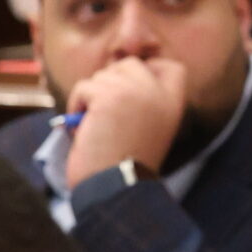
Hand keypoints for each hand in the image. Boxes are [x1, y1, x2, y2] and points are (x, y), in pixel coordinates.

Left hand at [63, 57, 189, 186]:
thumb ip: (146, 101)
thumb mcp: (152, 128)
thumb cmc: (126, 164)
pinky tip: (83, 127)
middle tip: (105, 111)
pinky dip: (77, 105)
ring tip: (95, 123)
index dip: (150, 70)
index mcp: (174, 103)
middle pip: (129, 65)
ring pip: (102, 75)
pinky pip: (84, 87)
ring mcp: (134, 91)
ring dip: (91, 97)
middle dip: (111, 83)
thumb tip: (117, 77)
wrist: (115, 185)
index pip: (172, 67)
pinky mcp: (108, 97)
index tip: (133, 92)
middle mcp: (158, 92)